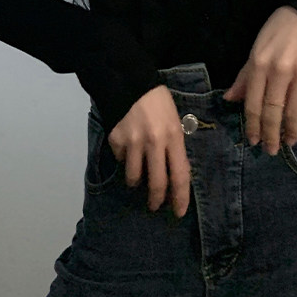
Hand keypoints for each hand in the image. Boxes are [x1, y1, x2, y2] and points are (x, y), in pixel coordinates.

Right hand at [107, 85, 191, 216]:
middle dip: (156, 199)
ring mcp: (133, 142)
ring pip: (134, 177)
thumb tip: (173, 176)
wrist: (130, 84)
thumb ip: (175, 148)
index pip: (180, 175)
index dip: (180, 197)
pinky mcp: (116, 140)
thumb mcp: (175, 123)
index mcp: (173, 137)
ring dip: (136, 181)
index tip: (179, 212)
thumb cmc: (159, 104)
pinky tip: (128, 148)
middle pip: (156, 183)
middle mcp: (154, 142)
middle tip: (154, 205)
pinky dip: (124, 160)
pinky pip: (121, 161)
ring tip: (139, 174)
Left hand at [222, 6, 296, 154]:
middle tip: (270, 150)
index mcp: (260, 63)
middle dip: (271, 134)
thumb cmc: (278, 31)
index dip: (253, 125)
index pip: (255, 103)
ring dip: (292, 131)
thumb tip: (230, 100)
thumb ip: (245, 76)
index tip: (253, 141)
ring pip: (295, 112)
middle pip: (274, 111)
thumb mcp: (256, 49)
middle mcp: (282, 69)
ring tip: (288, 142)